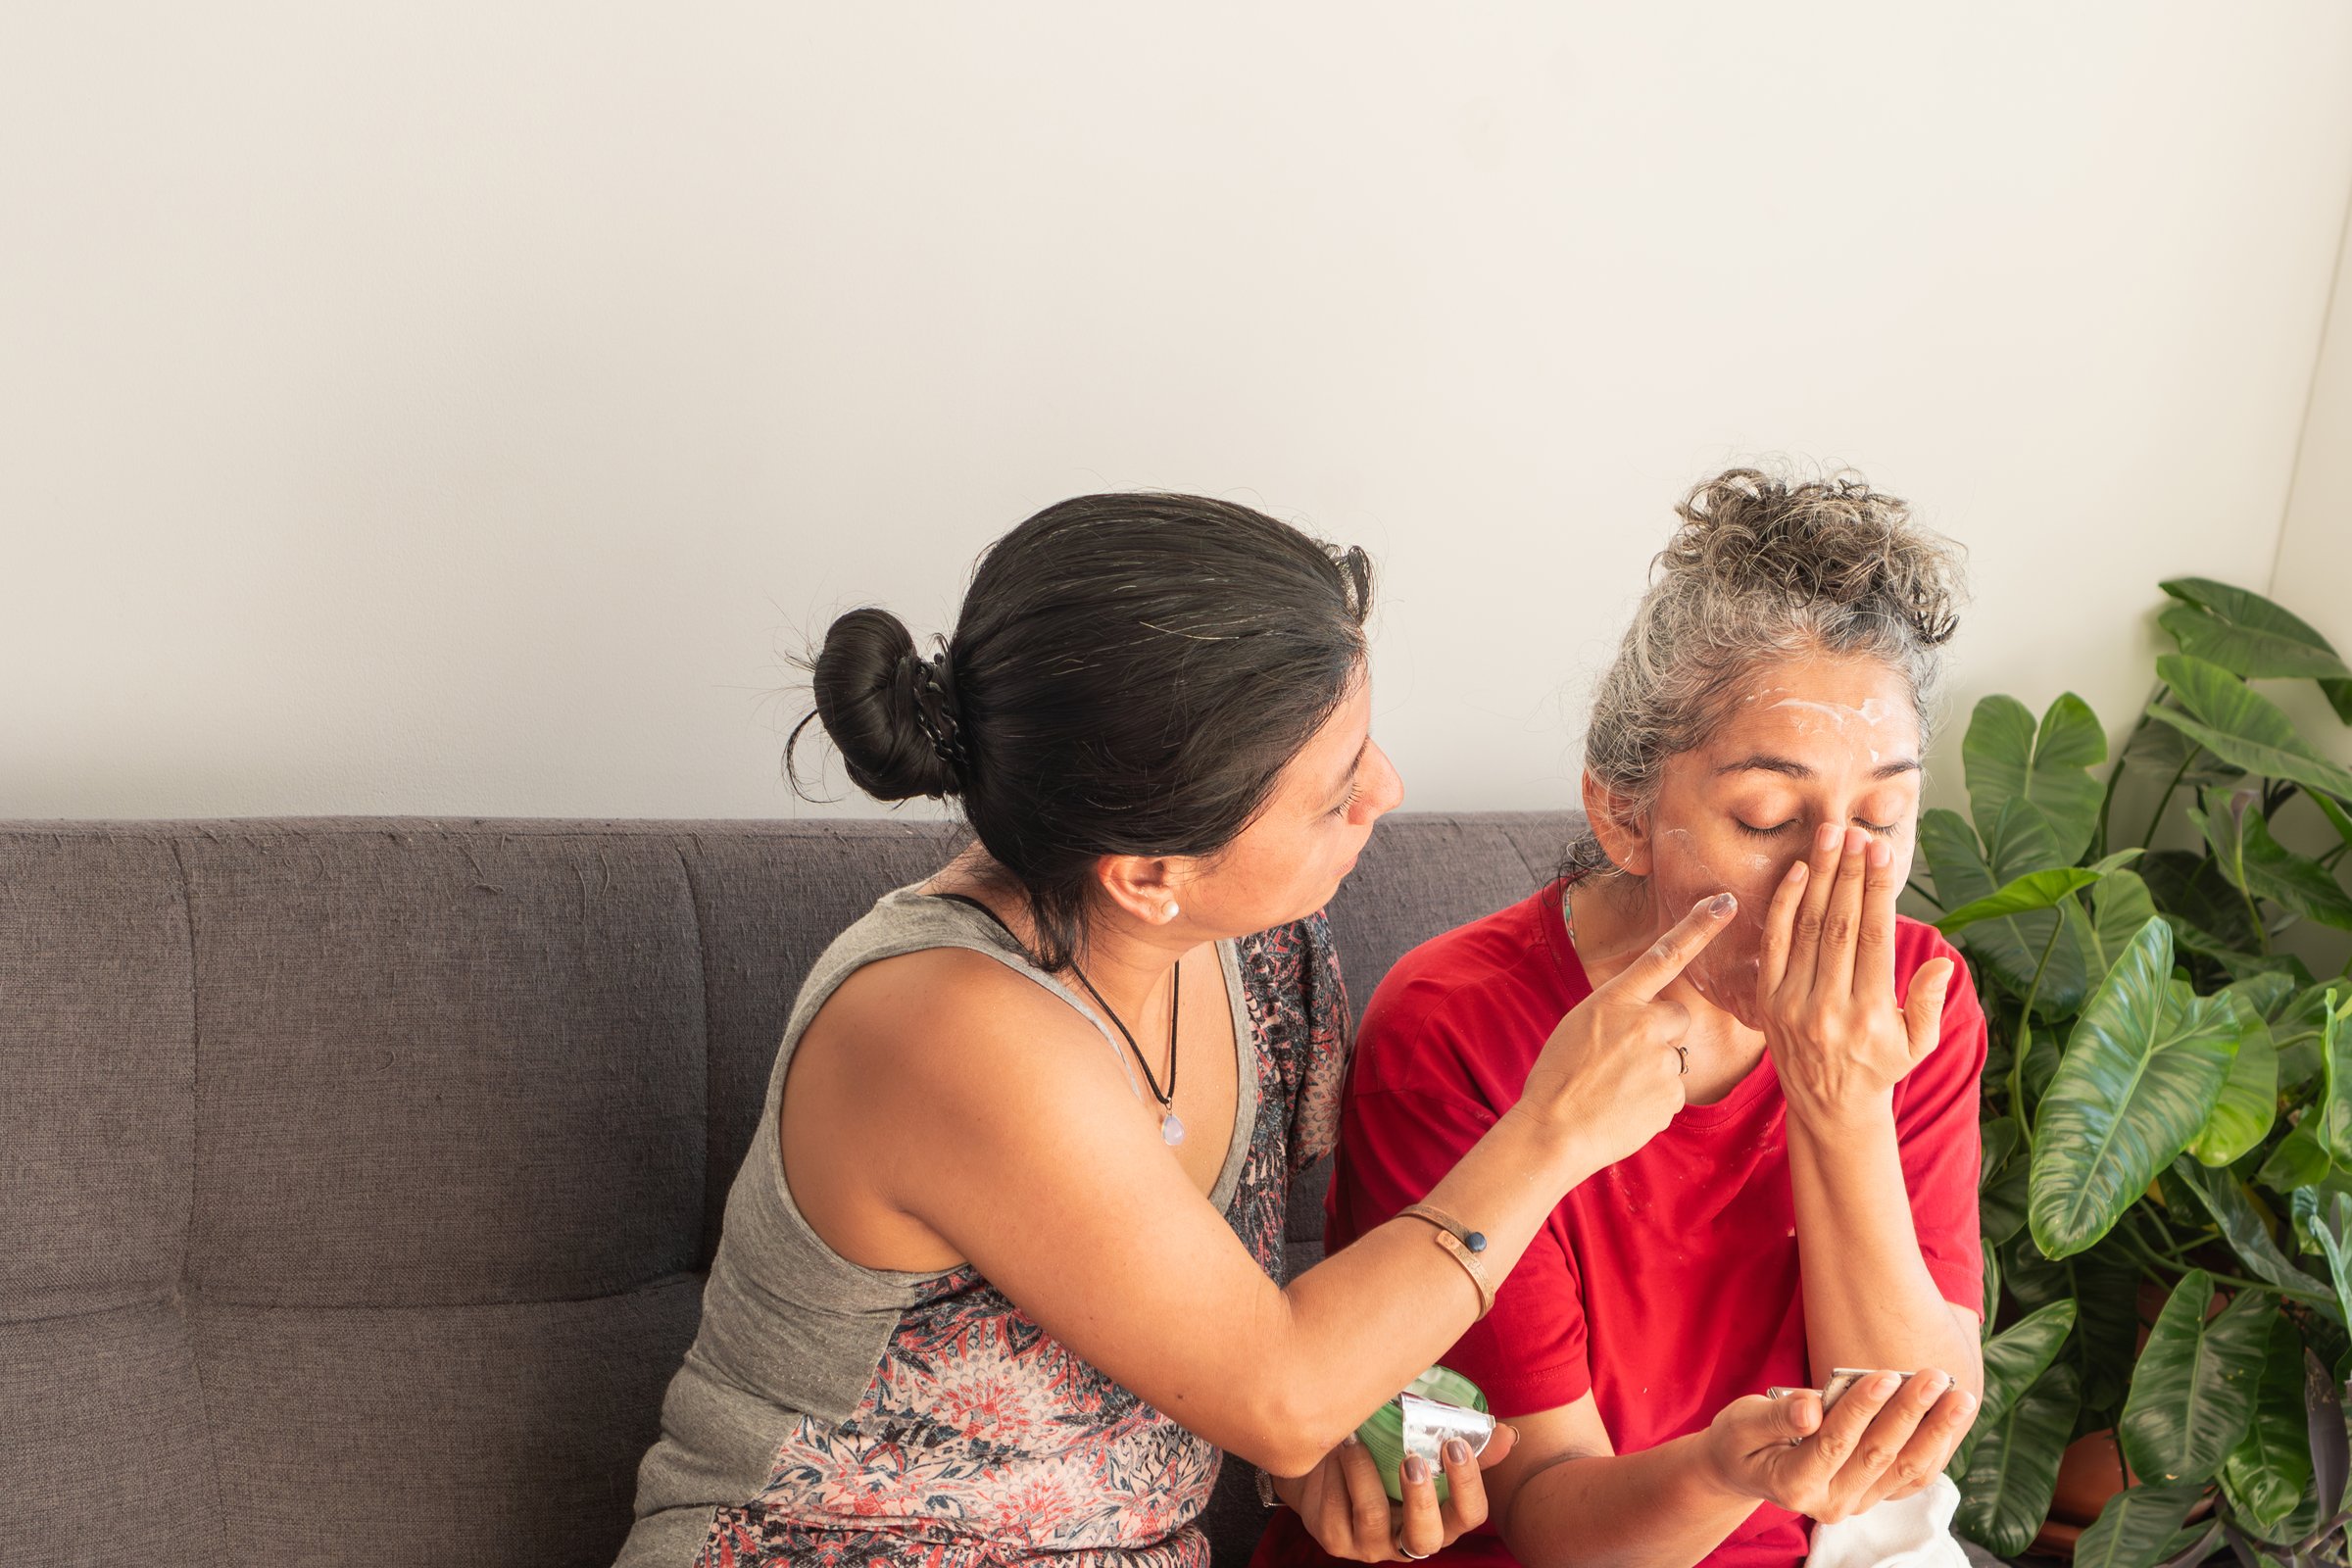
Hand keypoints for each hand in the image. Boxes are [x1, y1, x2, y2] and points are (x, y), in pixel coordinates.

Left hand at [1275, 1425, 1520, 1560]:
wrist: (1327, 1468)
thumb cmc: (1385, 1457)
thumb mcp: (1423, 1449)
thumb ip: (1463, 1444)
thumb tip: (1507, 1433)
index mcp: (1442, 1519)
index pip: (1470, 1515)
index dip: (1467, 1484)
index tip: (1455, 1444)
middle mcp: (1411, 1539)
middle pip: (1426, 1536)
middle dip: (1421, 1499)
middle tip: (1412, 1459)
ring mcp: (1373, 1545)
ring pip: (1373, 1516)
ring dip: (1364, 1470)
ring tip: (1355, 1436)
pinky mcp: (1337, 1540)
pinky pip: (1337, 1507)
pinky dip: (1335, 1473)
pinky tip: (1333, 1449)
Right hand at [1518, 892, 1737, 1169]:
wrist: (1553, 1131)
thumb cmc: (1558, 1077)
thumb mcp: (1579, 1026)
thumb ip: (1618, 1012)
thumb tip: (1644, 1017)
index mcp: (1615, 1001)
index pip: (1665, 954)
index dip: (1699, 926)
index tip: (1726, 902)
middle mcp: (1645, 1025)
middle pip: (1676, 1017)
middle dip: (1660, 1034)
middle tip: (1622, 1059)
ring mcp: (1662, 1062)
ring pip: (1673, 1059)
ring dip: (1652, 1073)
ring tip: (1615, 1089)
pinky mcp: (1672, 1098)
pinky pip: (1672, 1092)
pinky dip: (1652, 1101)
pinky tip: (1624, 1107)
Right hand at [1700, 1370, 1977, 1523]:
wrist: (1746, 1470)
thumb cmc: (1741, 1438)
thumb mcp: (1741, 1422)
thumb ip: (1775, 1416)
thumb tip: (1811, 1408)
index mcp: (1794, 1484)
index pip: (1834, 1443)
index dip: (1861, 1409)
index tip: (1886, 1376)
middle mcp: (1829, 1502)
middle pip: (1877, 1456)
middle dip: (1910, 1414)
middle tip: (1934, 1376)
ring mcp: (1853, 1503)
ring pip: (1903, 1470)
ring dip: (1934, 1432)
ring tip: (1959, 1397)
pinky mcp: (1870, 1496)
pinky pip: (1910, 1477)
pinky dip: (1933, 1448)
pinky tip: (1950, 1419)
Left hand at [1757, 825, 1952, 1126]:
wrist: (1828, 1105)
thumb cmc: (1881, 1066)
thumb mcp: (1917, 1044)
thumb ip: (1928, 1004)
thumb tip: (1944, 966)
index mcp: (1869, 1014)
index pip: (1873, 938)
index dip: (1876, 891)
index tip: (1881, 852)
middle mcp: (1827, 1006)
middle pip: (1838, 925)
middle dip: (1847, 874)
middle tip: (1855, 832)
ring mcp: (1792, 1002)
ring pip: (1806, 927)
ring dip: (1818, 877)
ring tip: (1828, 837)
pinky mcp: (1768, 999)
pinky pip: (1774, 942)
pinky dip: (1784, 904)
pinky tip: (1797, 871)